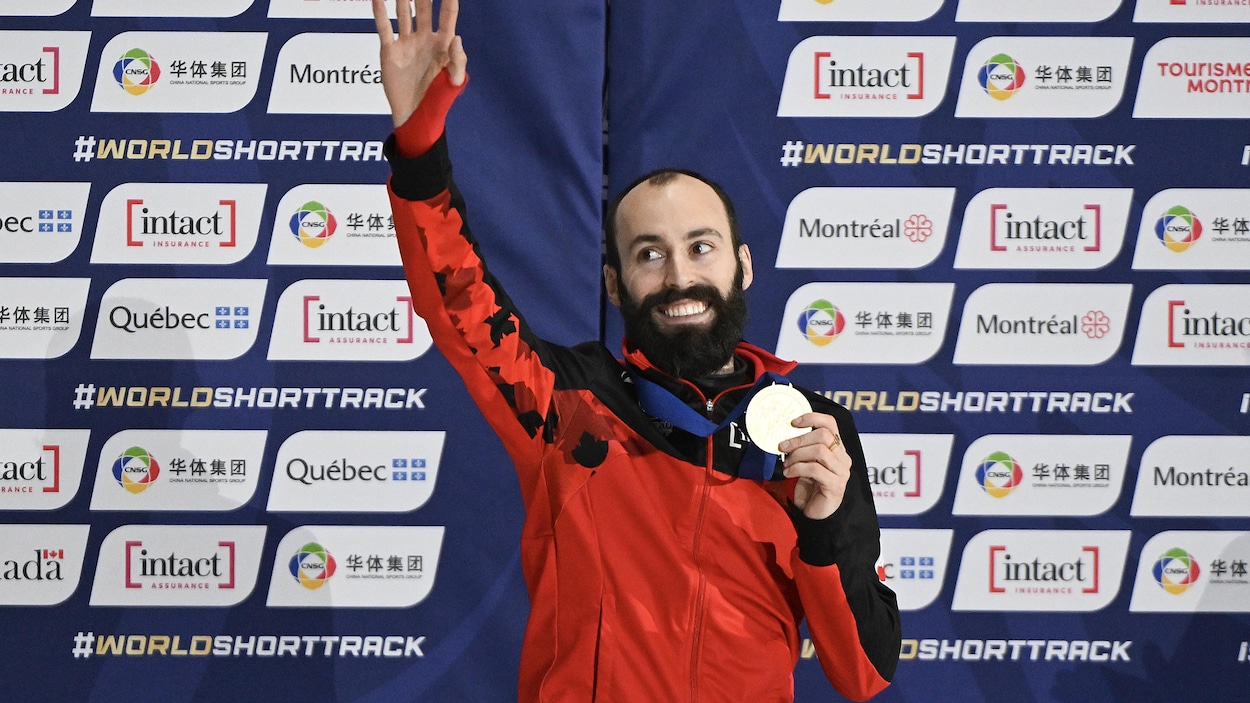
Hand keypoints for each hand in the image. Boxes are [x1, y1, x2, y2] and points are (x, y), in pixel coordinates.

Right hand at [373, 0, 466, 127]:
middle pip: (424, 8)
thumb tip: (456, 37)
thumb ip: (458, 61)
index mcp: (443, 45)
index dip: (449, 0)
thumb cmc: (438, 101)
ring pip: (403, 13)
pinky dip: (380, 12)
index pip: (448, 16)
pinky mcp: (390, 51)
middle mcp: (425, 39)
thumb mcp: (454, 83)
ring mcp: (407, 43)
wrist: (415, 116)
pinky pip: (384, 27)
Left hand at [778, 413, 850, 519]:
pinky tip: (788, 473)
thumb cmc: (810, 485)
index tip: (793, 422)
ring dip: (797, 455)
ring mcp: (841, 471)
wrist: (815, 512)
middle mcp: (843, 457)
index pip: (830, 423)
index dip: (812, 417)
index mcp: (837, 447)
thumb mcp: (805, 461)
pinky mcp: (835, 485)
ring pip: (819, 451)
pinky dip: (797, 468)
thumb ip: (802, 447)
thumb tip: (784, 432)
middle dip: (799, 439)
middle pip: (823, 435)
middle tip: (782, 446)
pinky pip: (815, 469)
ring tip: (786, 464)